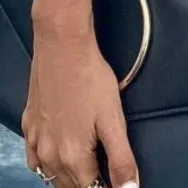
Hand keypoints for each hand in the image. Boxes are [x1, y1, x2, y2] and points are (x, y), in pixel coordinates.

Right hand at [22, 11, 138, 187]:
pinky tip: (57, 154)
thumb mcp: (113, 119)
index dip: (105, 185)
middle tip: (103, 169)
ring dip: (67, 176)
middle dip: (87, 183)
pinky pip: (35, 159)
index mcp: (73, 158)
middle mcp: (50, 156)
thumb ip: (121, 158)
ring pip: (51, 174)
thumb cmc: (91, 80)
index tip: (113, 178)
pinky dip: (46, 164)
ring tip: (85, 166)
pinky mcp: (29, 127)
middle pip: (70, 185)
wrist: (62, 49)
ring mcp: (36, 142)